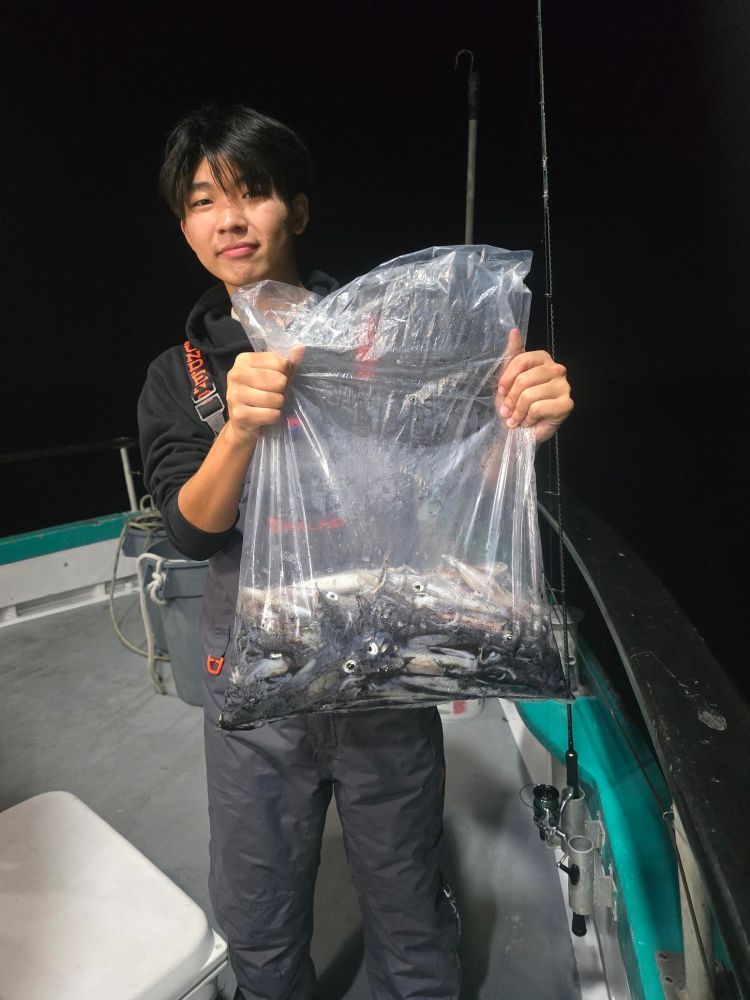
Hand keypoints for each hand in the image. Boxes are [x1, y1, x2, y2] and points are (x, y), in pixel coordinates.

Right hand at [225, 346, 303, 444]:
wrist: (242, 424)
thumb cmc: (260, 395)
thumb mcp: (272, 376)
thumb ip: (285, 363)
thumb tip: (300, 347)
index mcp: (244, 360)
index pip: (280, 363)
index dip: (285, 374)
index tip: (276, 381)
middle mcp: (236, 374)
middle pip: (279, 381)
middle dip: (281, 391)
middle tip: (272, 395)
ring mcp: (235, 395)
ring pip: (276, 399)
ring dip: (278, 405)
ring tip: (268, 406)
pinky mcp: (240, 414)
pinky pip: (272, 414)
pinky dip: (274, 417)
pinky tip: (264, 416)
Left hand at [495, 328, 572, 445]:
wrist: (517, 432)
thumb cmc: (512, 405)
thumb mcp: (506, 379)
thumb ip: (511, 355)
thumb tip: (513, 331)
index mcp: (542, 359)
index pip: (521, 359)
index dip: (506, 378)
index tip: (501, 391)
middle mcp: (556, 369)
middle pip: (524, 379)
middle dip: (510, 399)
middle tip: (507, 411)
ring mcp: (564, 386)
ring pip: (530, 395)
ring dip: (518, 412)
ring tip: (518, 418)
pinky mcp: (567, 404)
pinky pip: (538, 408)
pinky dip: (529, 418)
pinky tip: (530, 421)